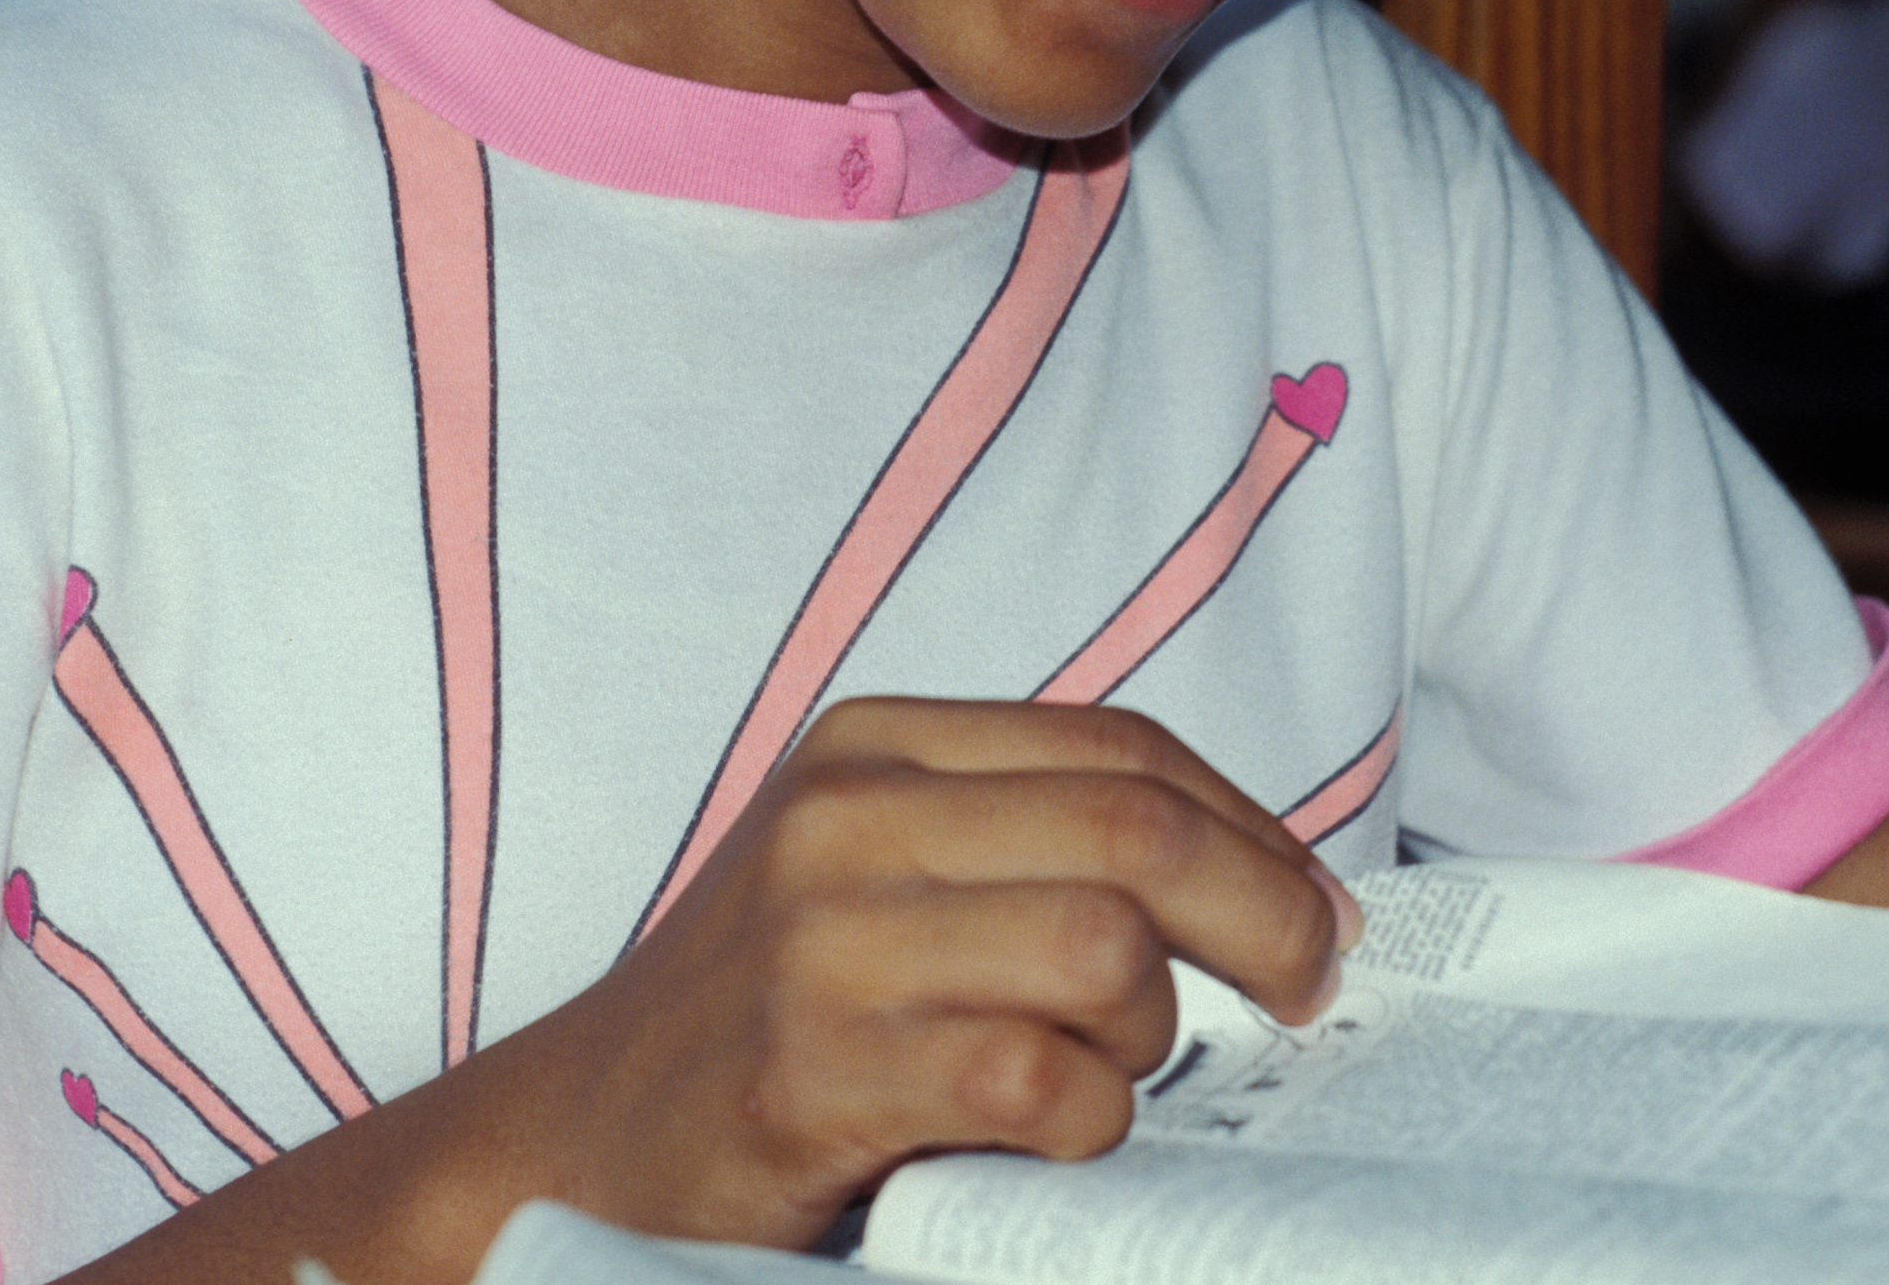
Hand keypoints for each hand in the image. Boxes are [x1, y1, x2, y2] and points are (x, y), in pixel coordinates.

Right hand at [445, 696, 1355, 1253]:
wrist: (569, 1142)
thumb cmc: (762, 1018)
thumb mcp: (876, 876)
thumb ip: (1027, 847)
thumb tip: (1266, 881)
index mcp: (873, 746)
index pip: (1125, 750)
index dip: (1257, 829)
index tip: (1319, 911)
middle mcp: (845, 820)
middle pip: (1139, 834)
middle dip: (1263, 918)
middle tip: (1303, 993)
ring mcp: (821, 943)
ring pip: (1103, 949)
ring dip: (1146, 1039)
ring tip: (1102, 1080)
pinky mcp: (810, 1071)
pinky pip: (1033, 1079)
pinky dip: (1080, 1122)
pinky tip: (1040, 1138)